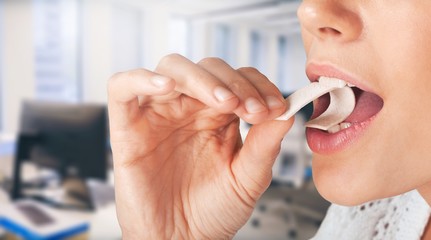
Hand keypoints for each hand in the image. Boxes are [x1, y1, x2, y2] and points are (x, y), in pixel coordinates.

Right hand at [108, 54, 293, 238]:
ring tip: (223, 102)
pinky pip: (122, 88)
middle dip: (234, 83)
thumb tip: (289, 110)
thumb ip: (266, 143)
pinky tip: (166, 87)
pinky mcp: (127, 126)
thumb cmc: (213, 212)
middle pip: (208, 68)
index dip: (258, 85)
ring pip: (172, 68)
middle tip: (252, 109)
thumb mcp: (248, 178)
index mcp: (219, 116)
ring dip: (201, 78)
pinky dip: (141, 78)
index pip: (238, 78)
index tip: (276, 107)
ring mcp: (158, 114)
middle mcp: (190, 109)